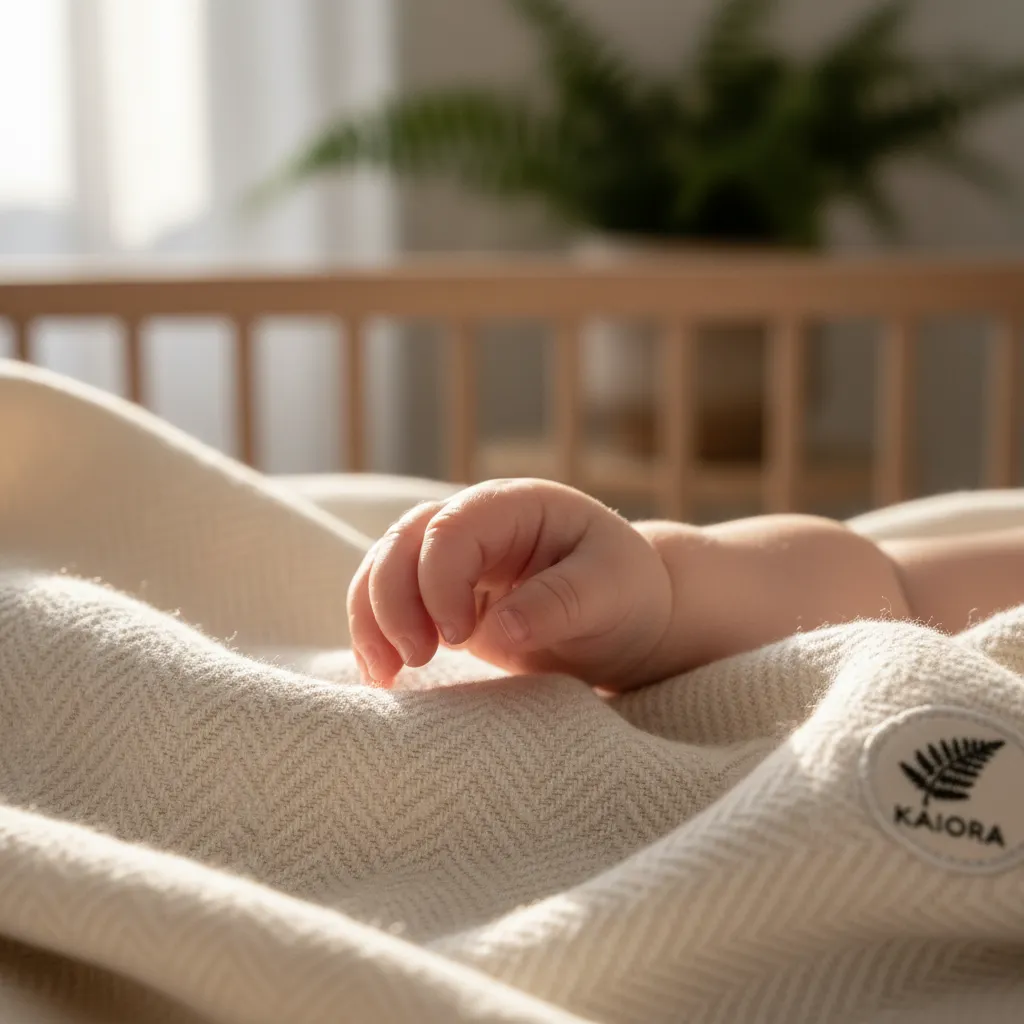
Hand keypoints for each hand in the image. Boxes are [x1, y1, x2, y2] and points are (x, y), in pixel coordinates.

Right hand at [346, 478, 671, 689]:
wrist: (630, 618)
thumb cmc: (627, 594)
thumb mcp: (613, 592)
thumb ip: (559, 601)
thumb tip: (497, 627)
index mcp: (514, 506)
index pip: (451, 529)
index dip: (439, 581)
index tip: (459, 636)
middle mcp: (474, 524)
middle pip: (401, 543)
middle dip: (392, 601)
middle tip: (415, 660)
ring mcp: (453, 560)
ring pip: (383, 570)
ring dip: (372, 620)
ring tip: (386, 675)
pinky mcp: (442, 598)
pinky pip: (389, 605)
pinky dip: (376, 635)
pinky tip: (381, 674)